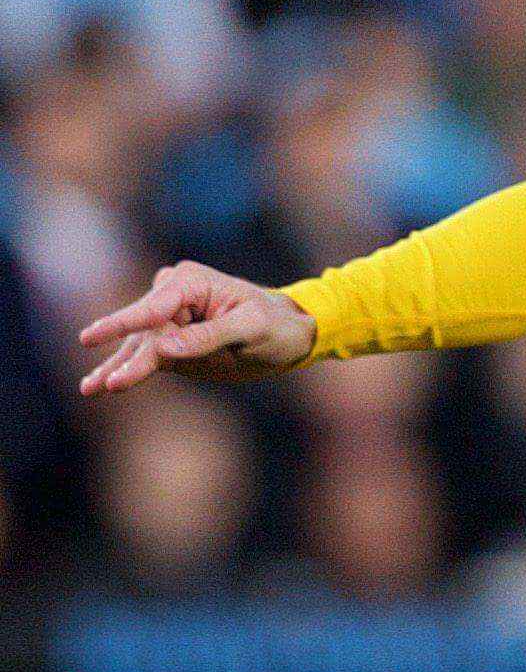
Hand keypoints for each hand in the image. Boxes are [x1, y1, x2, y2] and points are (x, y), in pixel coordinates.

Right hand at [78, 262, 316, 394]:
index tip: (93, 337)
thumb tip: (163, 346)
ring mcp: (168, 319)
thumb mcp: (251, 329)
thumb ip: (208, 336)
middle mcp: (172, 295)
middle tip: (103, 385)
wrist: (290, 334)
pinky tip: (99, 386)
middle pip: (143, 332)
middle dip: (123, 357)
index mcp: (192, 282)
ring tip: (89, 389)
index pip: (154, 308)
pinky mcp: (169, 342)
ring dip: (113, 367)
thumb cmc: (277, 325)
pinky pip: (143, 357)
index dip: (124, 324)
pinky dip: (123, 370)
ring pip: (137, 346)